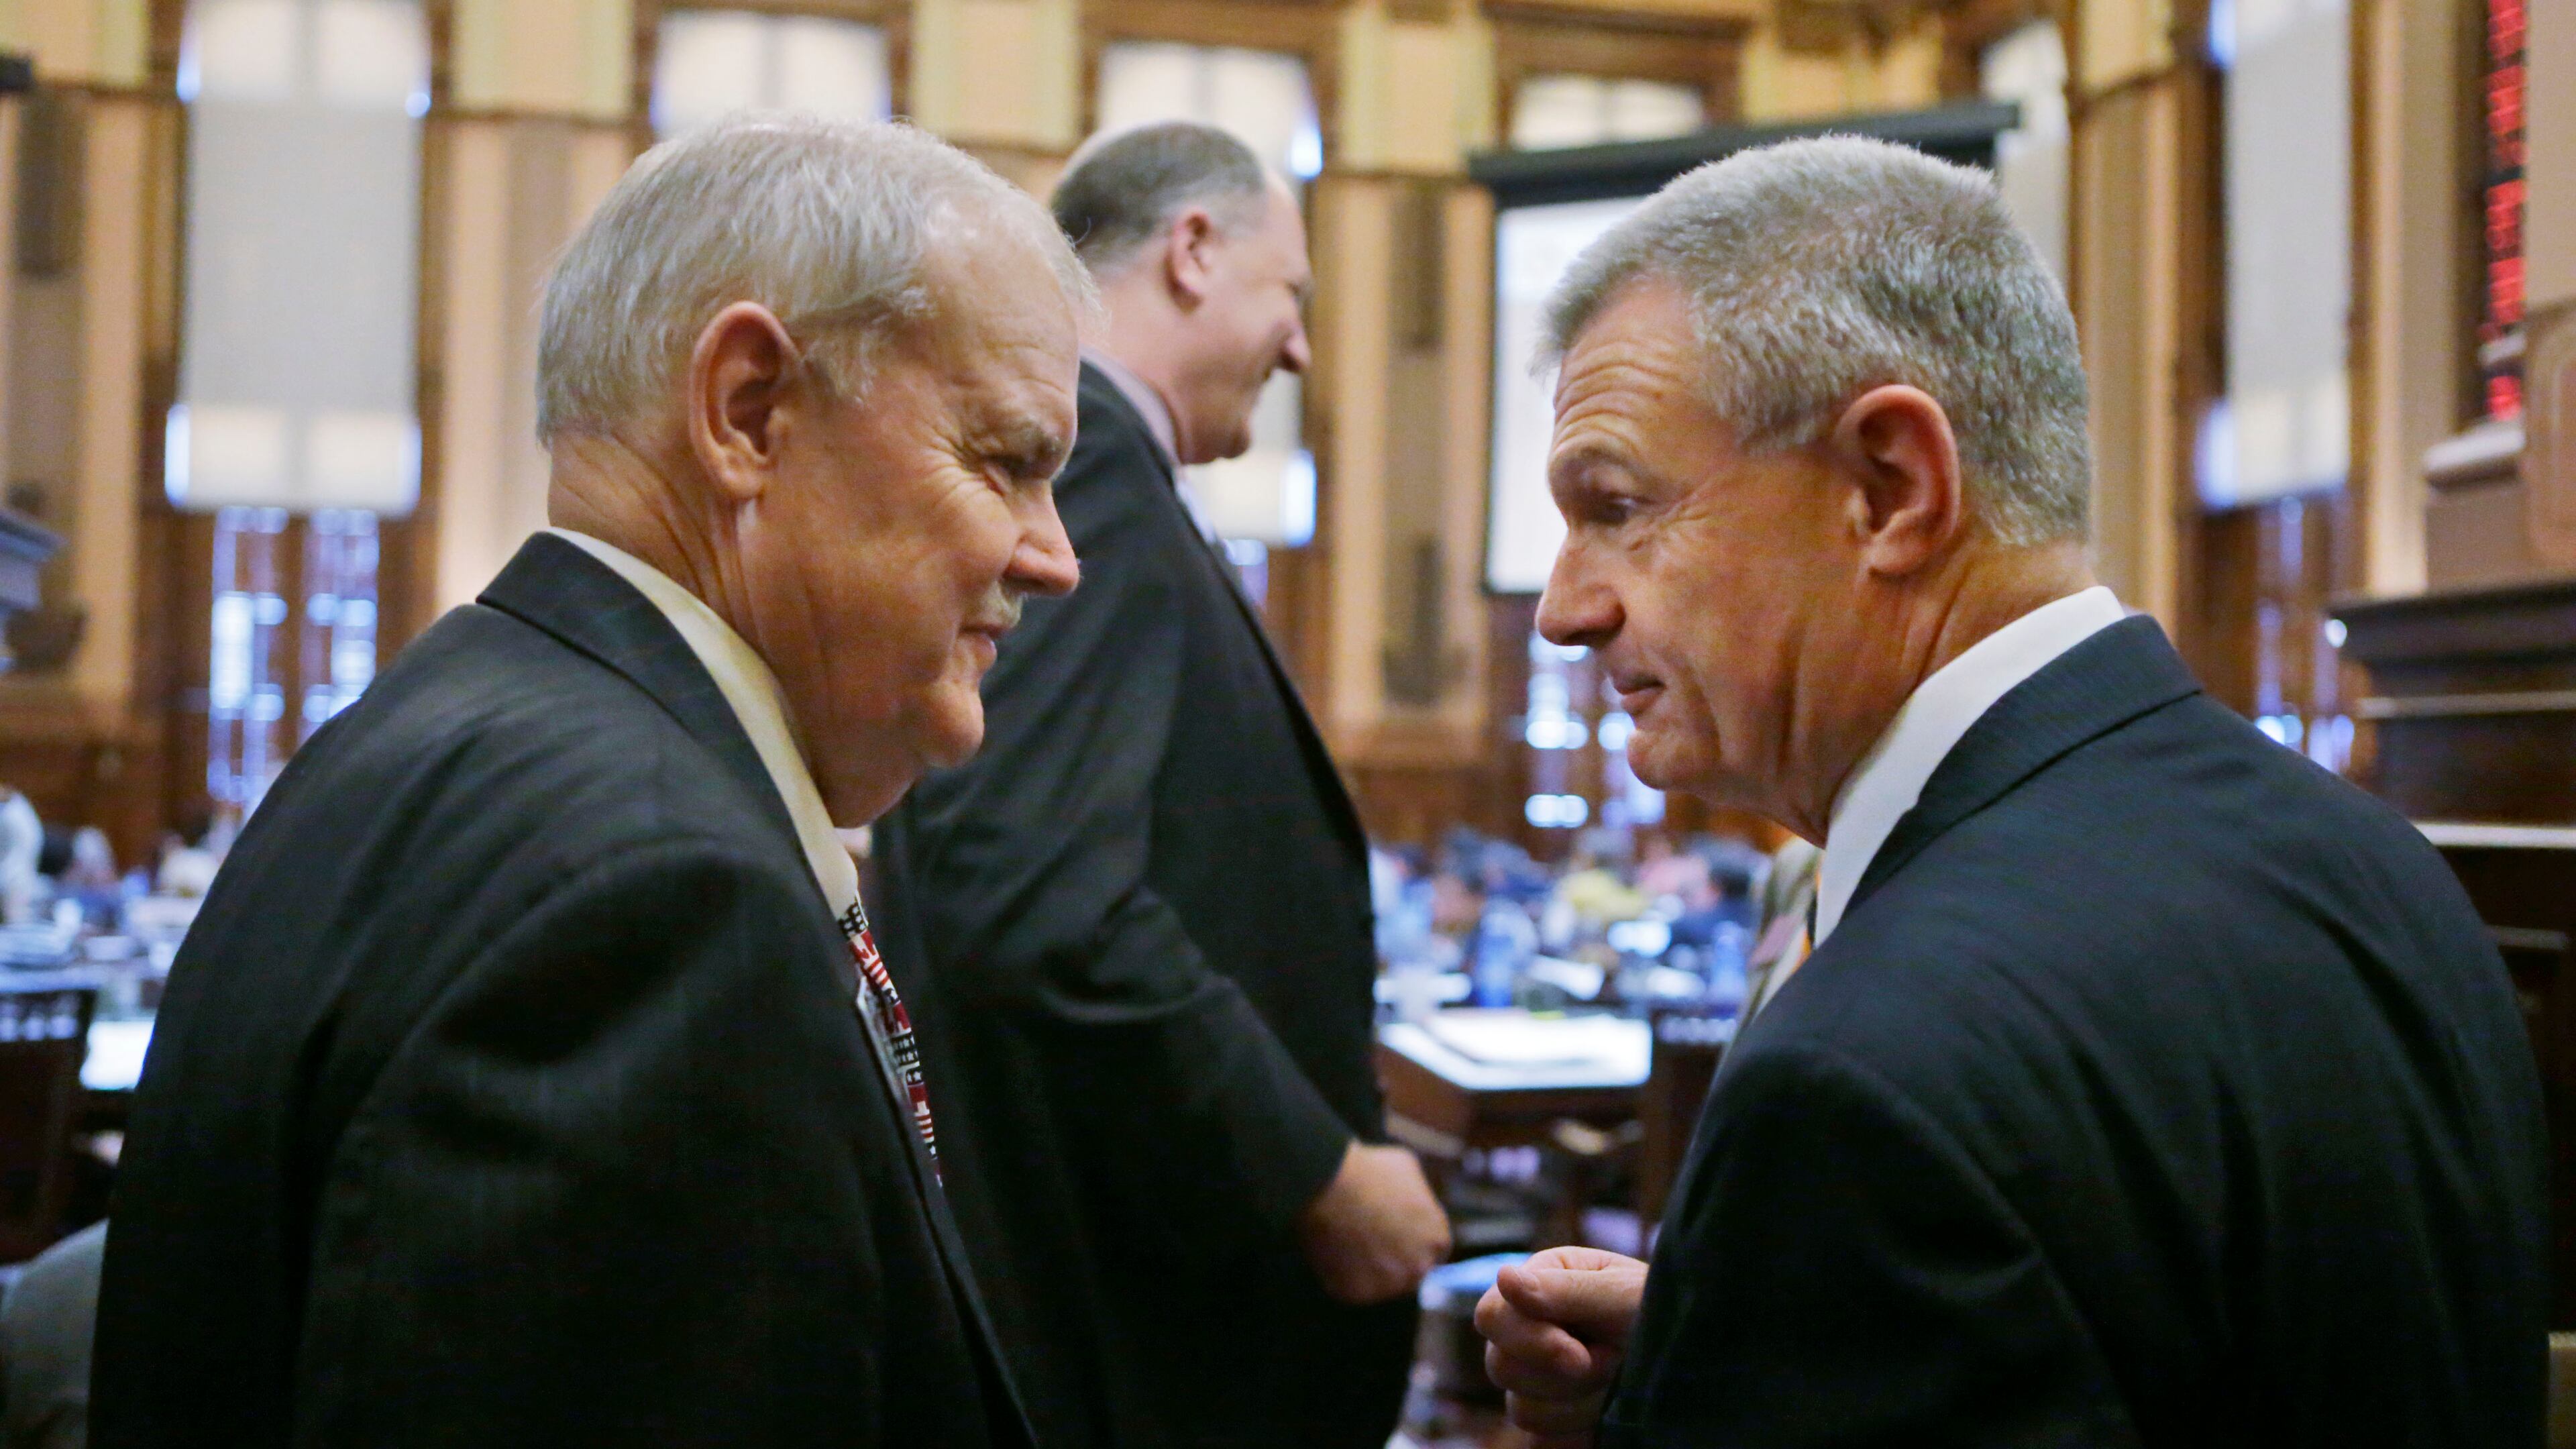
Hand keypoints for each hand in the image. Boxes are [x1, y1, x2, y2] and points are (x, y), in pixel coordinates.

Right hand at [1297, 1141, 1451, 1304]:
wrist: (1328, 1182)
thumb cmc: (1369, 1169)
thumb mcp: (1407, 1168)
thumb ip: (1418, 1193)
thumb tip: (1412, 1198)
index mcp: (1437, 1237)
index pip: (1435, 1250)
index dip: (1416, 1240)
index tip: (1397, 1232)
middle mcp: (1418, 1267)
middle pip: (1411, 1272)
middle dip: (1396, 1259)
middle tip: (1372, 1238)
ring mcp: (1387, 1285)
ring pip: (1381, 1284)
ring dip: (1370, 1269)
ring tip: (1350, 1241)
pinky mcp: (1355, 1293)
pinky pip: (1351, 1288)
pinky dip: (1342, 1275)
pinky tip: (1334, 1250)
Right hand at [1474, 1246, 1649, 1448]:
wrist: (1702, 1359)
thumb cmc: (1666, 1311)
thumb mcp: (1623, 1293)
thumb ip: (1564, 1290)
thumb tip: (1505, 1276)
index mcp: (1540, 1285)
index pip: (1492, 1316)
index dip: (1529, 1340)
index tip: (1578, 1354)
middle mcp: (1530, 1332)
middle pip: (1501, 1367)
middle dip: (1564, 1376)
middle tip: (1613, 1361)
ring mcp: (1539, 1380)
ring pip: (1523, 1412)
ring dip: (1579, 1405)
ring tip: (1618, 1383)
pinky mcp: (1555, 1422)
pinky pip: (1542, 1443)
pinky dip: (1577, 1435)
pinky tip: (1609, 1414)